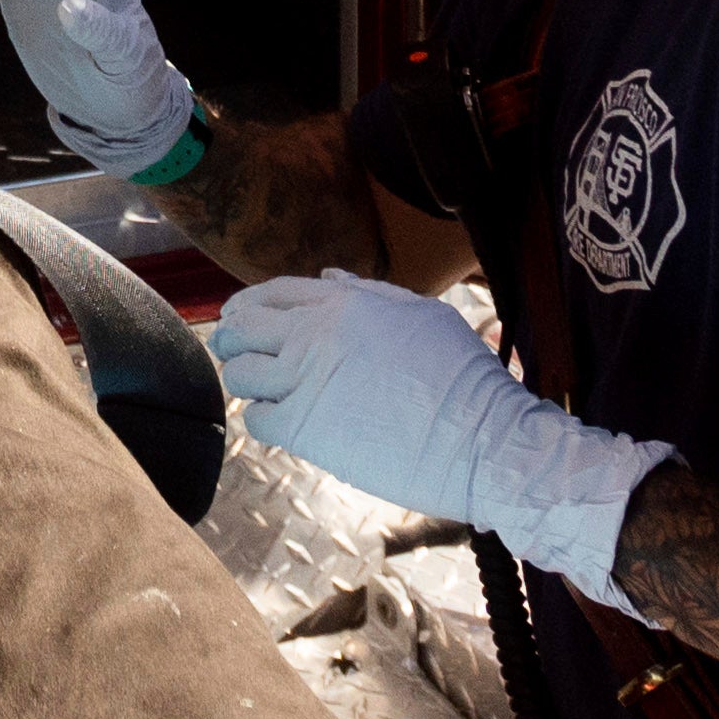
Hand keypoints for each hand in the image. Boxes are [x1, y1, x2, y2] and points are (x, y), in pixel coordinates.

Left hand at [209, 273, 670, 606]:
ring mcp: (305, 381)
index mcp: (342, 302)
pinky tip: (284, 423)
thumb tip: (330, 279)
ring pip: (241, 373)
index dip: (253, 306)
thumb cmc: (463, 378)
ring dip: (248, 380)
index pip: (272, 292)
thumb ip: (368, 295)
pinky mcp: (305, 429)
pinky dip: (263, 420)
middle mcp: (314, 334)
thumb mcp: (421, 315)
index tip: (247, 319)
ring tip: (265, 392)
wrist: (482, 439)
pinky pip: (257, 420)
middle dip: (236, 339)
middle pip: (243, 327)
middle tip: (243, 355)